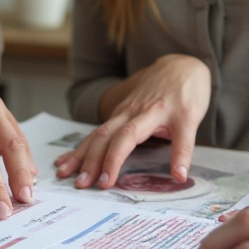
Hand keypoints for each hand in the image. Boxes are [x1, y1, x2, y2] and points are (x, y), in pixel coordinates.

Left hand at [54, 54, 210, 188]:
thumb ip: (120, 128)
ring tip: (107, 183)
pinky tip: (179, 174)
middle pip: (106, 137)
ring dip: (115, 159)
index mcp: (123, 115)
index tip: (63, 172)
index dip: (79, 155)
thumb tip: (97, 152)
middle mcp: (135, 112)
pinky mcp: (185, 114)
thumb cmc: (159, 92)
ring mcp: (158, 112)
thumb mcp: (135, 109)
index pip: (96, 136)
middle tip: (80, 184)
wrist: (185, 65)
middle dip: (90, 161)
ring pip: (129, 135)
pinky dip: (180, 157)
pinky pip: (182, 139)